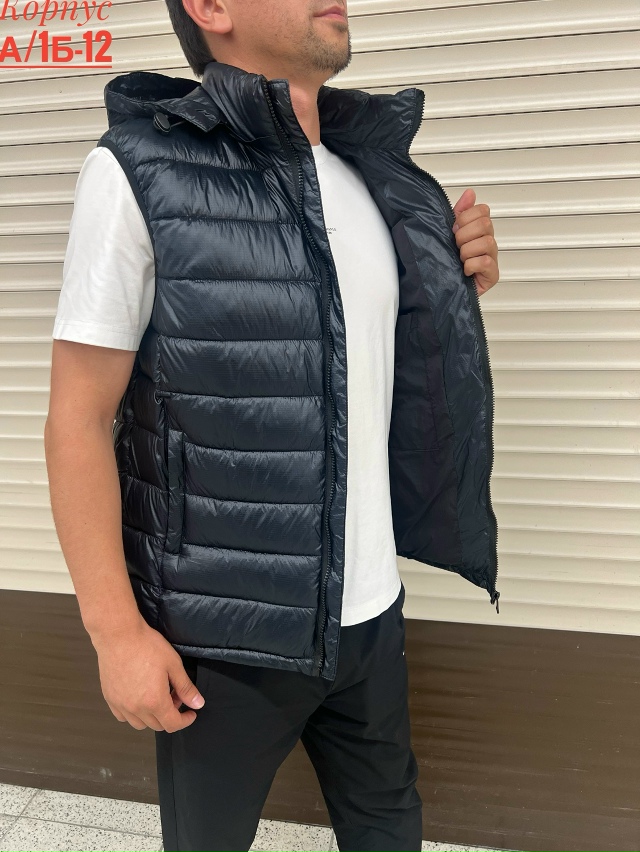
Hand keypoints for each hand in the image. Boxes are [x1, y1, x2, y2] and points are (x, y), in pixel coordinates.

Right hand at [90, 617, 205, 732]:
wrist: (119, 635)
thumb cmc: (147, 646)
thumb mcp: (173, 664)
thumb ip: (186, 687)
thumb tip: (198, 704)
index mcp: (154, 701)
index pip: (173, 724)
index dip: (185, 720)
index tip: (191, 713)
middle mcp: (136, 708)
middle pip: (157, 725)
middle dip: (171, 714)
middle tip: (175, 695)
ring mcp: (121, 705)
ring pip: (139, 724)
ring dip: (152, 716)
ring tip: (157, 695)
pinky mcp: (110, 698)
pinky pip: (123, 716)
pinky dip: (133, 713)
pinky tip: (139, 697)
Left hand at [452, 188, 499, 296]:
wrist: (442, 288)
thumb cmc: (447, 262)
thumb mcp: (449, 234)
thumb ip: (460, 212)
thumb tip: (470, 193)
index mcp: (479, 230)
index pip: (483, 210)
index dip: (465, 218)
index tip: (454, 230)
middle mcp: (488, 242)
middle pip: (485, 224)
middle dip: (464, 235)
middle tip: (456, 246)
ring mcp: (492, 258)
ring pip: (486, 242)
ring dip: (466, 251)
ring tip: (460, 260)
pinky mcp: (492, 275)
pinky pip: (485, 262)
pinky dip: (471, 265)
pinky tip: (465, 270)